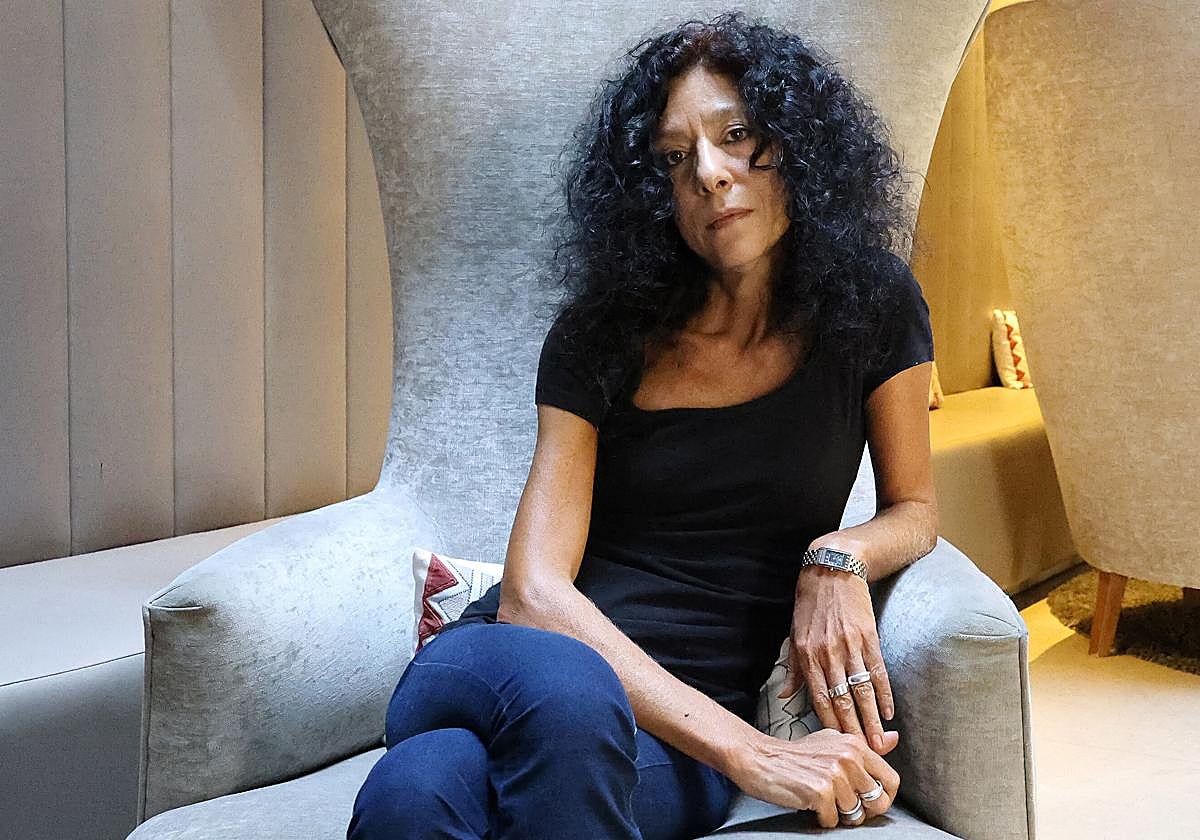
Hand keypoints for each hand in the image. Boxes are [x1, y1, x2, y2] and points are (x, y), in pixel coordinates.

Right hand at [727, 728, 900, 827]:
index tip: (868, 800)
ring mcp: (834, 775)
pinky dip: (821, 818)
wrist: (758, 757)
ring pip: (854, 814)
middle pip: (877, 802)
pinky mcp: (819, 792)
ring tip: (821, 801)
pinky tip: (809, 803)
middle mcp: (848, 757)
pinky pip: (833, 821)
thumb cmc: (795, 754)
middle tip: (843, 805)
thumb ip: (863, 747)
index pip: (891, 780)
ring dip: (838, 814)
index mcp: (854, 744)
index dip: (883, 796)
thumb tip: (894, 739)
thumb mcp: (832, 741)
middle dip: (862, 810)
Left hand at [777, 565, 894, 753]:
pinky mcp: (868, 638)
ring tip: (881, 742)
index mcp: (806, 656)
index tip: (838, 749)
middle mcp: (827, 655)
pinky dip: (884, 694)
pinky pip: (878, 672)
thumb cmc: (810, 605)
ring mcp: (849, 647)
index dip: (830, 727)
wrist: (832, 570)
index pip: (819, 700)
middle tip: (865, 756)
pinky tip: (889, 713)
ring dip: (872, 720)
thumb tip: (785, 697)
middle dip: (854, 732)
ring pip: (861, 691)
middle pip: (842, 702)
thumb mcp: (794, 635)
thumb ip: (793, 669)